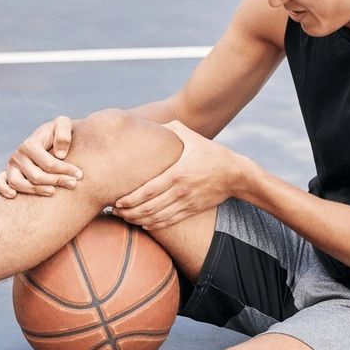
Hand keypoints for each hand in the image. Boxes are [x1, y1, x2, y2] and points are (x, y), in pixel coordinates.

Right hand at [0, 115, 83, 198]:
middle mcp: (18, 155)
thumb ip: (63, 133)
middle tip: (73, 184)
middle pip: (36, 176)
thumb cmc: (57, 132)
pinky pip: (1, 184)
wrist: (48, 138)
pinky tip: (14, 196)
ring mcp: (12, 166)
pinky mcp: (8, 174)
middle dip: (56, 181)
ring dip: (35, 190)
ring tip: (53, 192)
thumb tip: (60, 154)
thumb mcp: (63, 124)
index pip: (49, 164)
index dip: (66, 170)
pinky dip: (3, 190)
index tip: (80, 175)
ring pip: (18, 183)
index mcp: (30, 144)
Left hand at [112, 121, 245, 229]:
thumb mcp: (192, 137)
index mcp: (177, 173)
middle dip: (129, 212)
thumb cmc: (212, 153)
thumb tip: (152, 123)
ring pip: (157, 217)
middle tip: (114, 212)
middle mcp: (180, 191)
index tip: (116, 201)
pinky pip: (169, 221)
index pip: (148, 190)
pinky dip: (154, 225)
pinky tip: (143, 223)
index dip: (130, 199)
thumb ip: (171, 128)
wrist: (236, 175)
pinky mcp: (191, 210)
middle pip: (149, 207)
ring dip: (138, 220)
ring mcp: (186, 203)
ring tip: (124, 218)